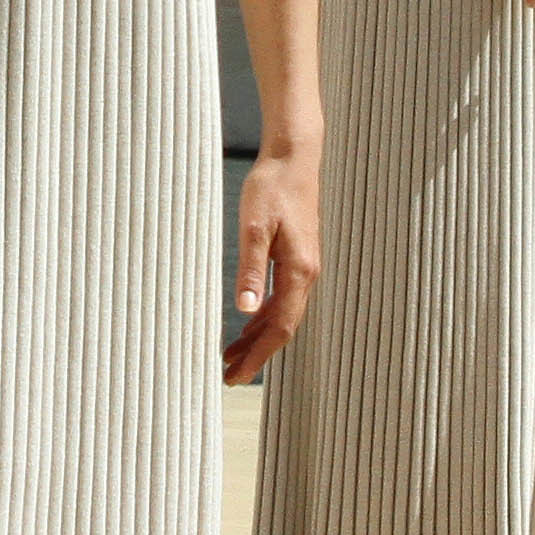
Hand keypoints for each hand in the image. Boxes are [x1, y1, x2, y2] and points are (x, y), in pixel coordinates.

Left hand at [223, 140, 320, 384]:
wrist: (294, 157)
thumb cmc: (272, 187)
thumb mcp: (255, 225)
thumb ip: (251, 267)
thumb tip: (244, 309)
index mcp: (298, 271)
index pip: (279, 327)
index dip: (258, 356)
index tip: (237, 377)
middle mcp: (306, 274)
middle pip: (282, 328)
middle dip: (257, 354)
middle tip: (228, 377)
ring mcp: (304, 267)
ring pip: (282, 315)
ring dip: (258, 338)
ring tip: (231, 357)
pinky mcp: (297, 258)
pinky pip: (282, 299)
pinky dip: (263, 317)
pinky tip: (247, 323)